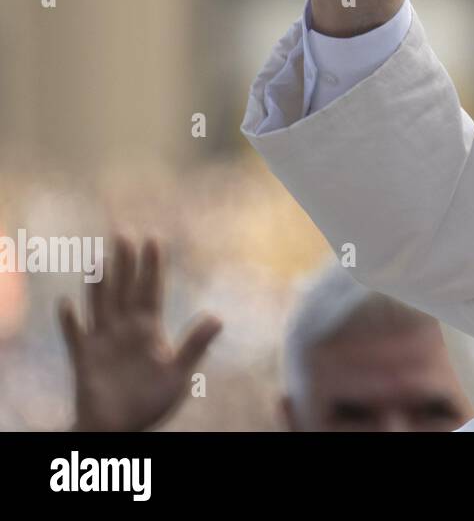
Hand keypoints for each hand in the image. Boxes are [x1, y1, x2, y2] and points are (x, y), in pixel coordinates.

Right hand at [59, 237, 221, 431]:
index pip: (150, 290)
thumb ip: (195, 345)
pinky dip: (70, 322)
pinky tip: (66, 304)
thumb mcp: (179, 374)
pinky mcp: (84, 360)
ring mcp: (102, 342)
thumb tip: (218, 318)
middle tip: (124, 233)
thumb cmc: (151, 402)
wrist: (122, 429)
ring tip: (99, 259)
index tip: (153, 238)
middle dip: (125, 263)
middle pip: (124, 289)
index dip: (151, 266)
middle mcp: (124, 330)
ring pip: (99, 305)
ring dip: (99, 284)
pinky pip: (75, 337)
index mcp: (148, 330)